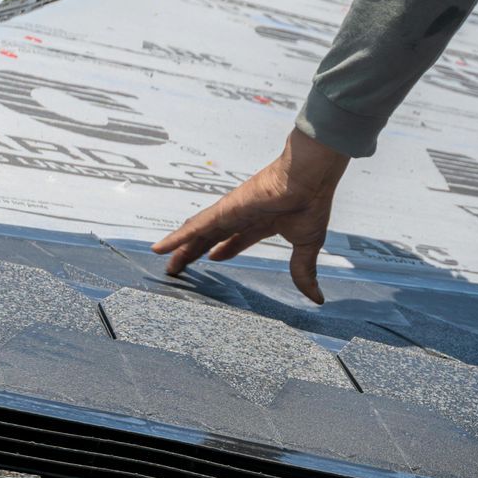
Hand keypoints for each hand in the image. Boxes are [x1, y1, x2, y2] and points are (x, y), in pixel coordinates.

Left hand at [152, 128, 349, 301]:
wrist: (308, 180)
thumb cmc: (310, 203)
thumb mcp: (306, 246)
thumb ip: (304, 271)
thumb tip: (317, 298)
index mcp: (262, 222)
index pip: (237, 238)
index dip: (224, 249)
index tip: (214, 258)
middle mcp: (242, 216)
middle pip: (211, 238)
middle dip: (196, 252)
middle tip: (182, 266)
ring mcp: (229, 213)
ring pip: (198, 234)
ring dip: (181, 249)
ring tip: (166, 263)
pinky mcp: (222, 211)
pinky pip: (194, 228)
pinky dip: (176, 238)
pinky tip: (160, 248)